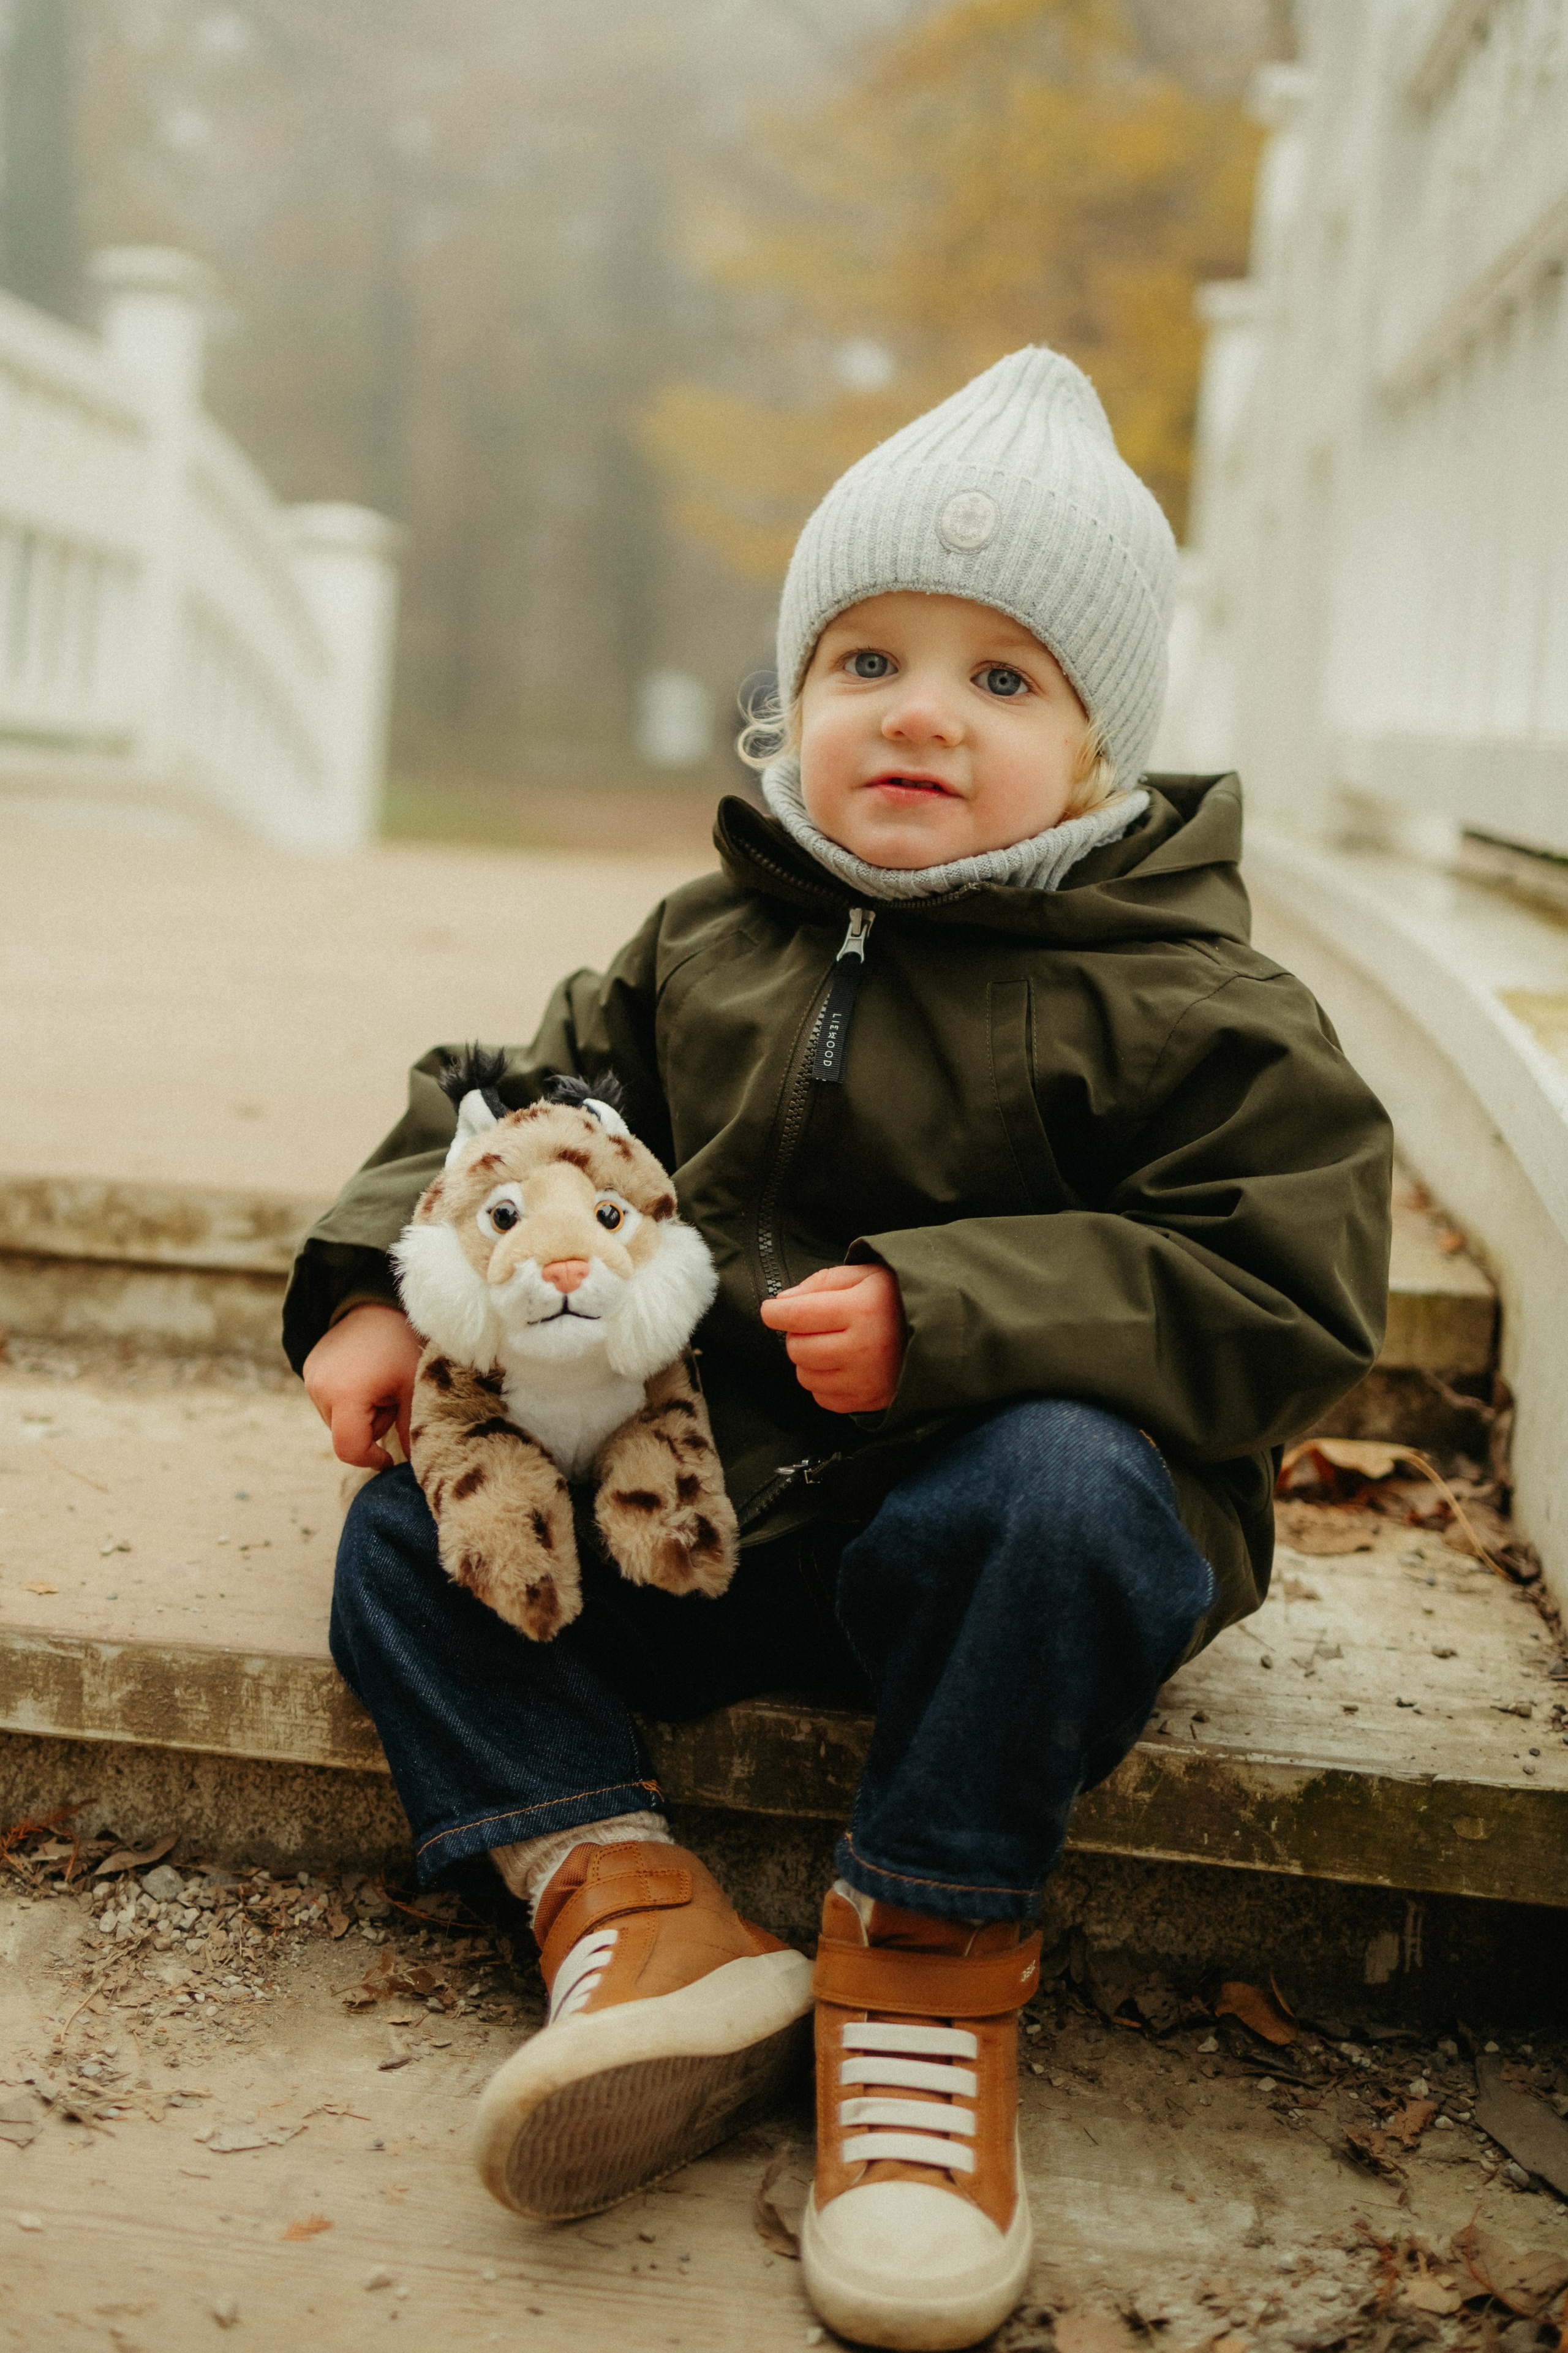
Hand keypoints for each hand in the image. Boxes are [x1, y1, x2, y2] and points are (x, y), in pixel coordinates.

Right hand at [302, 1303, 422, 1469]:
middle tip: (391, 1397)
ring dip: (359, 1412)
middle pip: (344, 1435)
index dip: (370, 1459)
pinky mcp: (309, 1368)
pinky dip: (347, 1397)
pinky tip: (364, 1374)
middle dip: (370, 1426)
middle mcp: (318, 1388)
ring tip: (378, 1382)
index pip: (349, 1449)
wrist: (378, 1300)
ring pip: (336, 1419)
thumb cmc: (401, 1342)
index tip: (389, 1457)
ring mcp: (310, 1377)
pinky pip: (328, 1400)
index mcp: (344, 1394)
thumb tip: (414, 1464)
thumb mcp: (412, 1386)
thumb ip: (410, 1429)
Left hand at [759, 1263, 905, 1414]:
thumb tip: (782, 1303)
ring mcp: (868, 1379)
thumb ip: (820, 1283)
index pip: (796, 1315)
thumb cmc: (899, 1297)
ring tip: (833, 1344)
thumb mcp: (865, 1274)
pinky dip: (825, 1383)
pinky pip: (823, 1399)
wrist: (944, 1329)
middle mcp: (864, 1348)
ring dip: (810, 1360)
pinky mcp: (871, 1400)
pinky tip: (842, 1365)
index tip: (772, 1310)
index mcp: (861, 1309)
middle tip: (816, 1324)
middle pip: (797, 1349)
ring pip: (806, 1376)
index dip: (774, 1312)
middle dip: (797, 1334)